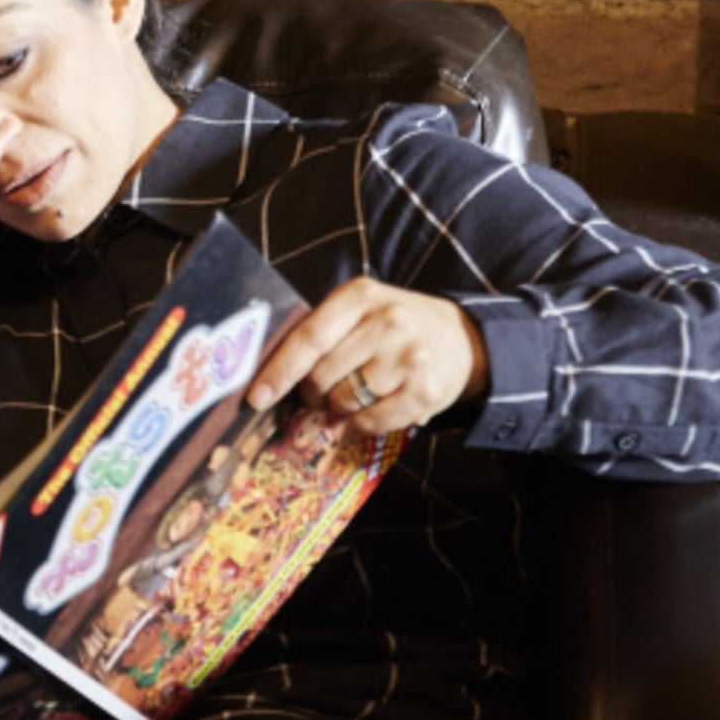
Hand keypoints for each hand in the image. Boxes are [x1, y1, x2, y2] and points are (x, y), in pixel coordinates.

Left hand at [246, 277, 487, 436]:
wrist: (463, 338)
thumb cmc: (395, 327)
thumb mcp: (360, 311)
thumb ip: (321, 334)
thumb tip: (270, 381)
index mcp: (359, 296)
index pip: (309, 338)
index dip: (279, 371)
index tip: (256, 397)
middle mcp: (387, 322)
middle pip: (322, 376)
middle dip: (312, 392)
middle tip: (321, 392)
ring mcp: (408, 356)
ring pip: (344, 401)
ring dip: (339, 408)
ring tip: (358, 392)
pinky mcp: (426, 390)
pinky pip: (372, 421)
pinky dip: (364, 423)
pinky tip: (376, 407)